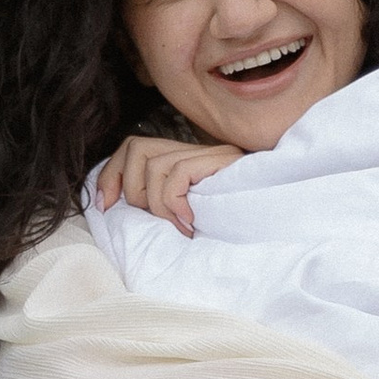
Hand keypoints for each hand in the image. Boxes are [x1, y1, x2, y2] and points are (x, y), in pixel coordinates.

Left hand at [94, 133, 245, 235]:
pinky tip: (190, 223)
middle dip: (133, 191)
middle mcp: (195, 150)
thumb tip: (111, 204)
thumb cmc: (225, 231)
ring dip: (157, 204)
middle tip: (158, 220)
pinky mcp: (222, 161)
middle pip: (136, 148)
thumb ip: (154, 204)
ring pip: (154, 165)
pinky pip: (176, 174)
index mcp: (182, 160)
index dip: (111, 173)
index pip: (133, 147)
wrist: (272, 225)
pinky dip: (174, 204)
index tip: (106, 204)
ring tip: (179, 225)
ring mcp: (210, 153)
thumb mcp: (179, 217)